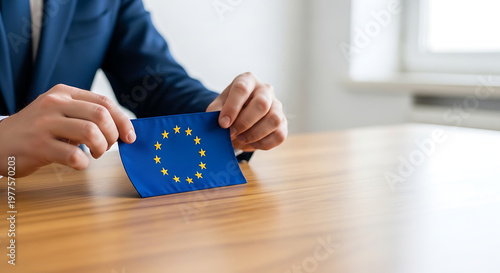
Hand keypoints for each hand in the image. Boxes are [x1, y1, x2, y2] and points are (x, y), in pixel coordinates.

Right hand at [0, 84, 134, 176]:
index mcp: (64, 94)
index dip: (123, 121)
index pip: (104, 102)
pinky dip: (83, 162)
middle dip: (113, 135)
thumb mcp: (59, 113)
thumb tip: (121, 129)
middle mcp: (54, 104)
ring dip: (101, 147)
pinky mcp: (38, 146)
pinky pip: (73, 155)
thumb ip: (85, 115)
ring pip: (90, 131)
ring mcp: (45, 124)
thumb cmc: (36, 131)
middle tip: (107, 147)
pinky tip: (79, 163)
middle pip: (101, 115)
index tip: (130, 136)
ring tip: (95, 154)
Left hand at [207, 72, 286, 151]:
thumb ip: (215, 112)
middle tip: (231, 133)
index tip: (223, 124)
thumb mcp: (218, 106)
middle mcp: (265, 90)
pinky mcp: (283, 122)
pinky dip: (264, 143)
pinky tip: (252, 143)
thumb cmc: (230, 108)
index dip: (232, 108)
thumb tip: (219, 123)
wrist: (241, 116)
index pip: (242, 89)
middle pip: (262, 104)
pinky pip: (279, 135)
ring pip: (274, 120)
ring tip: (241, 139)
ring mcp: (277, 105)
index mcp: (247, 80)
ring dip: (255, 134)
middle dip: (245, 122)